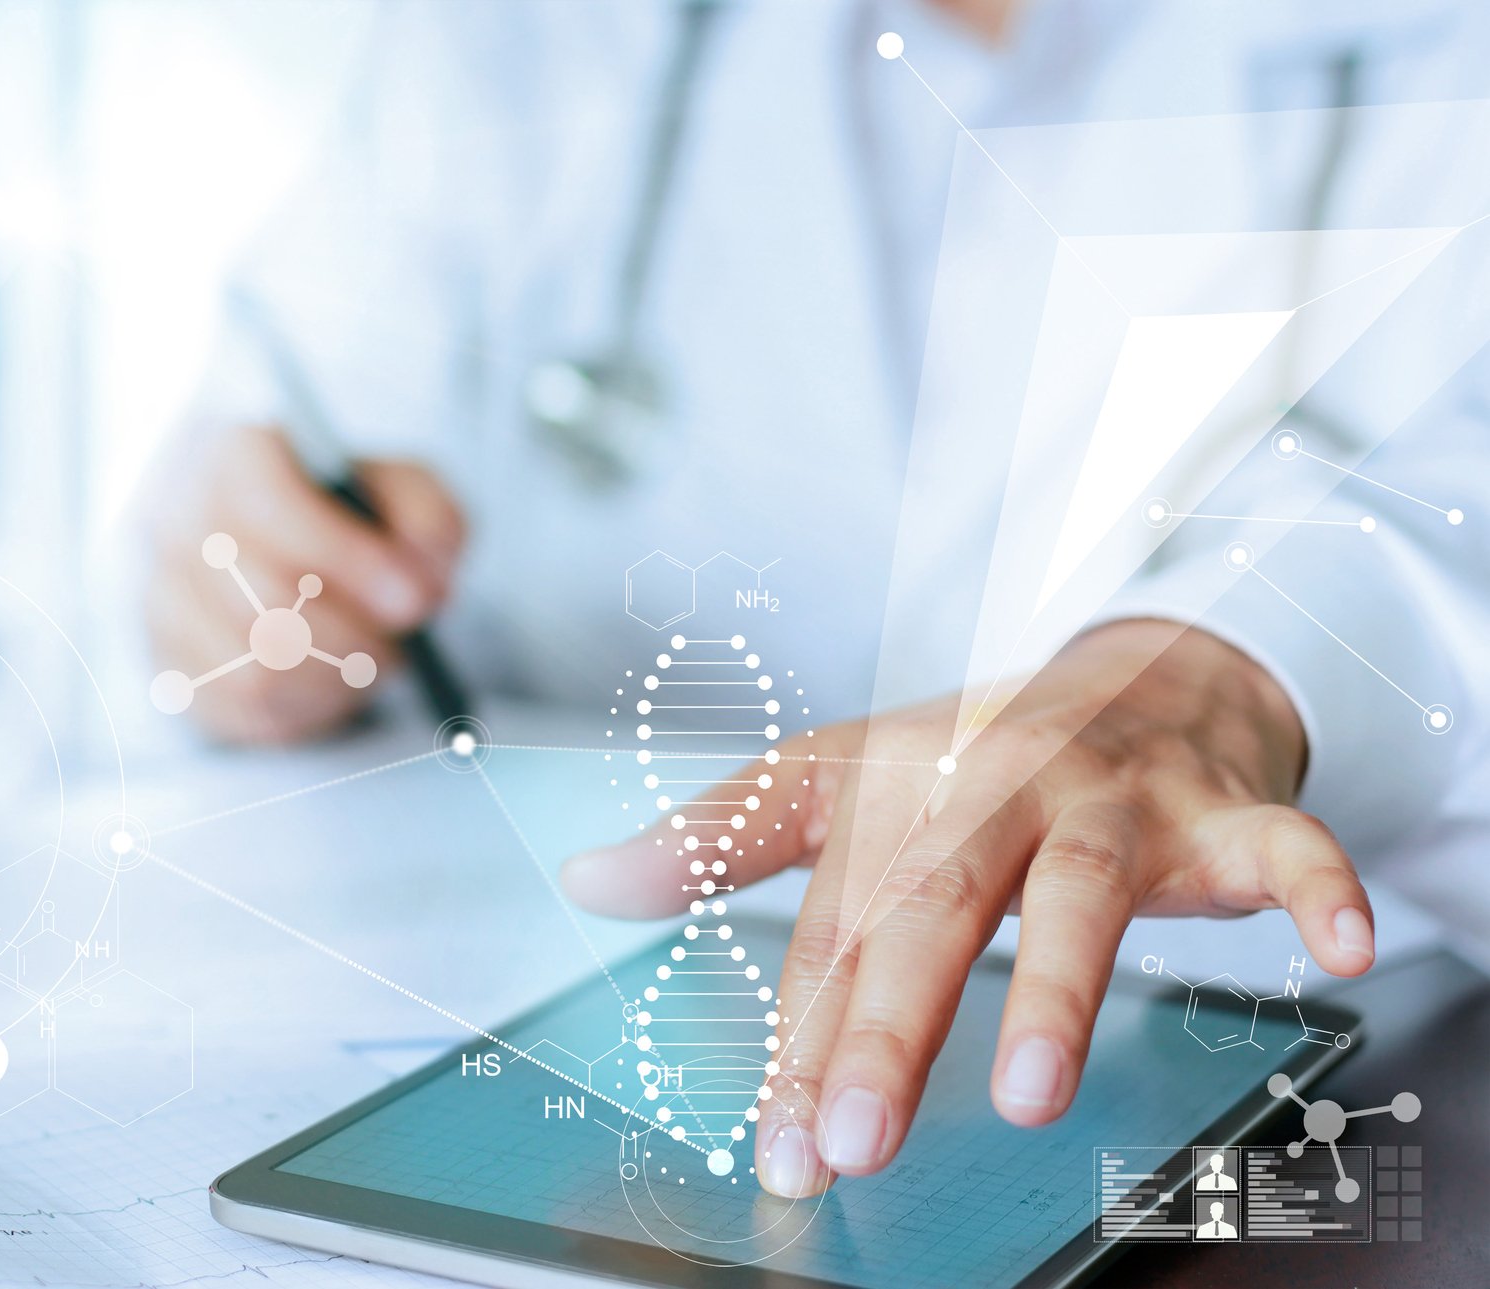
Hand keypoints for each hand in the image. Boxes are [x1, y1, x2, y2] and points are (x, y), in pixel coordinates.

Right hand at [144, 425, 464, 743]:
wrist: (291, 557)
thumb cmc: (348, 518)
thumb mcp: (405, 493)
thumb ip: (427, 515)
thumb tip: (422, 562)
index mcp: (231, 455)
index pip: (266, 505)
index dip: (345, 559)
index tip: (415, 598)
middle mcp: (178, 523)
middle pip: (262, 601)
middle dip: (354, 634)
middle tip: (405, 640)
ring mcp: (164, 601)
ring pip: (255, 669)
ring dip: (334, 677)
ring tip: (372, 656)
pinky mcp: (172, 668)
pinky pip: (247, 712)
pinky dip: (308, 707)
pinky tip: (333, 677)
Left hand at [561, 619, 1373, 1195]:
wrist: (1137, 669)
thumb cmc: (971, 755)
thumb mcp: (836, 783)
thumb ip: (718, 837)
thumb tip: (589, 879)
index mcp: (896, 791)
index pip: (833, 926)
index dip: (799, 1035)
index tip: (772, 1144)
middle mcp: (995, 786)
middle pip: (931, 907)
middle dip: (887, 1028)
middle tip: (846, 1139)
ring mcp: (1113, 796)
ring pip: (1083, 888)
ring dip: (1057, 986)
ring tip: (1023, 1094)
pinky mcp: (1223, 807)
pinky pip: (1282, 845)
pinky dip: (1312, 887)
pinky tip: (1336, 950)